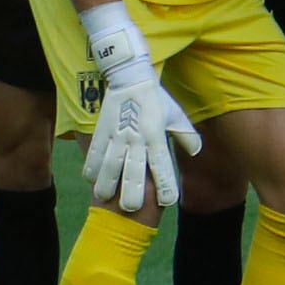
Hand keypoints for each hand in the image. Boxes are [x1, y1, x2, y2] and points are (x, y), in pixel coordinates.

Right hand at [78, 6, 198, 217]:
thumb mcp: (176, 115)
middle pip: (133, 168)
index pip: (162, 164)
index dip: (164, 182)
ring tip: (103, 198)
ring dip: (106, 181)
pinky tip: (89, 179)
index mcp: (156, 135)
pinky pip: (94, 151)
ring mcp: (116, 134)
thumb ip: (186, 135)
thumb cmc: (157, 99)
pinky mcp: (101, 129)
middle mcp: (136, 137)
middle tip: (129, 208)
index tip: (167, 202)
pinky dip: (90, 165)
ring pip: (109, 162)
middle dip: (131, 188)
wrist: (131, 76)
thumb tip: (195, 151)